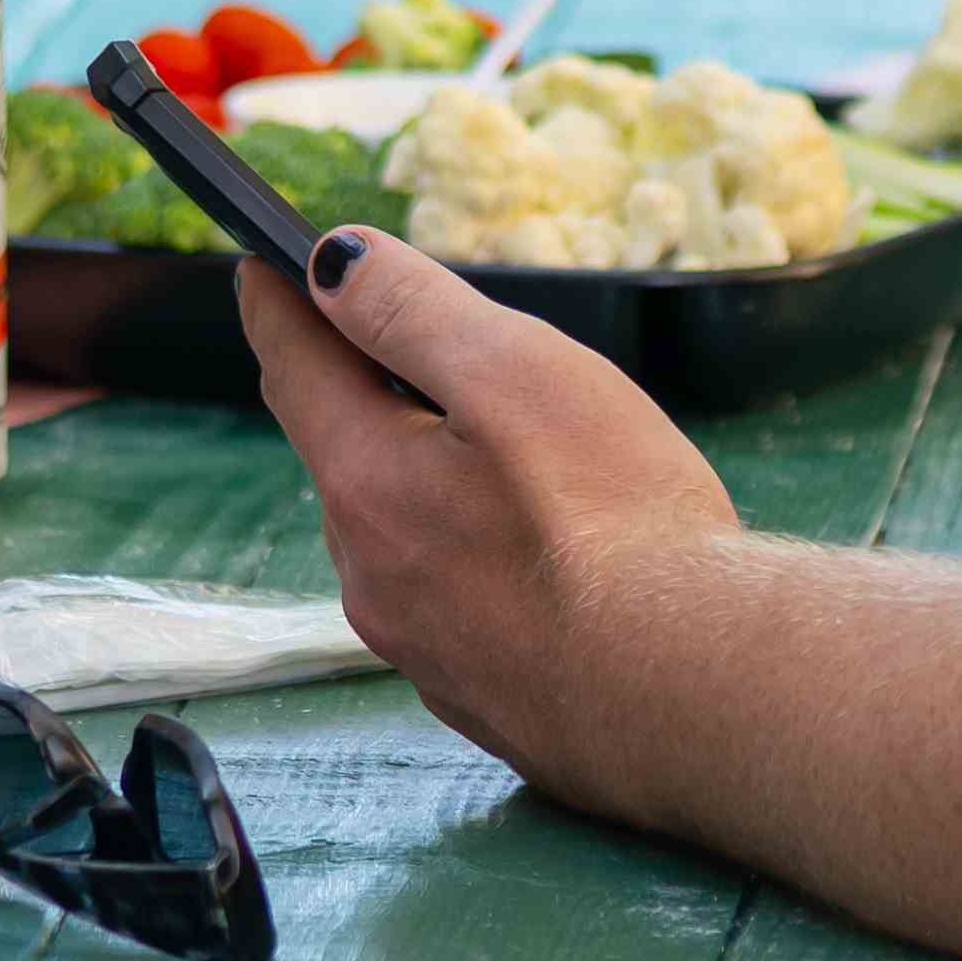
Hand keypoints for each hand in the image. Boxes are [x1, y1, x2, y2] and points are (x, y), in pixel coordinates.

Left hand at [229, 231, 742, 818]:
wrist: (698, 698)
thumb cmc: (617, 525)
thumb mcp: (516, 373)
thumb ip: (411, 309)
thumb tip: (332, 262)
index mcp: (365, 482)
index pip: (292, 365)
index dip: (279, 302)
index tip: (263, 262)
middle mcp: (371, 576)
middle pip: (342, 452)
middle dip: (363, 390)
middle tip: (405, 345)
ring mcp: (423, 648)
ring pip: (397, 534)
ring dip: (424, 481)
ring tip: (502, 454)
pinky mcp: (483, 696)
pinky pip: (452, 603)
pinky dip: (472, 558)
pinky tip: (540, 560)